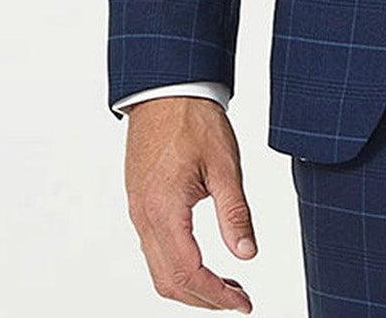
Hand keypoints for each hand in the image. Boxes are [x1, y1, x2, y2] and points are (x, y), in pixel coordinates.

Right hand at [124, 96, 256, 311]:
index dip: (217, 296)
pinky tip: (204, 260)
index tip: (243, 304)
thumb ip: (235, 213)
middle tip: (239, 300)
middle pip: (169, 281)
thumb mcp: (225, 164)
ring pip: (159, 269)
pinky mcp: (140, 203)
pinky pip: (154, 249)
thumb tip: (247, 255)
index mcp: (165, 209)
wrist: (166, 88)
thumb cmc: (194, 119)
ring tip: (227, 285)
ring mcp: (138, 211)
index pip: (188, 272)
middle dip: (204, 299)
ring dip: (191, 285)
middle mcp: (144, 216)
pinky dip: (178, 266)